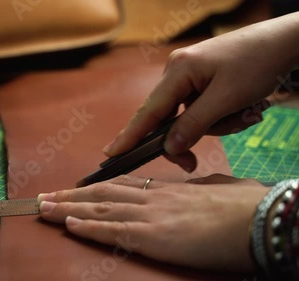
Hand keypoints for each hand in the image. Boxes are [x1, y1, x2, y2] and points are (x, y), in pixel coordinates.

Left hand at [38, 174, 268, 272]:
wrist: (259, 218)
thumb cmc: (245, 206)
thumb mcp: (220, 190)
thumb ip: (202, 188)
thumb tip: (198, 186)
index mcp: (168, 191)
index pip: (122, 186)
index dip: (96, 187)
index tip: (77, 188)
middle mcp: (153, 199)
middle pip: (102, 194)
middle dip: (71, 195)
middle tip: (46, 197)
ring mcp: (150, 216)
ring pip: (99, 208)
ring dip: (68, 208)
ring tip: (44, 208)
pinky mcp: (152, 236)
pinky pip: (112, 231)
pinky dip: (88, 228)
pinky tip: (69, 224)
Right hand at [103, 12, 298, 171]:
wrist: (284, 41)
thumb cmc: (257, 64)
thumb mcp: (227, 99)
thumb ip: (195, 125)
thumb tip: (169, 147)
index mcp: (178, 71)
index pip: (148, 111)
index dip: (130, 135)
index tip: (110, 153)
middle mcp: (177, 72)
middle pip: (168, 118)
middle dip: (189, 136)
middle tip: (192, 163)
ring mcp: (189, 75)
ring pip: (188, 116)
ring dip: (216, 124)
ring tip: (245, 113)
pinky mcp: (201, 80)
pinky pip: (201, 108)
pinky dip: (220, 116)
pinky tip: (242, 108)